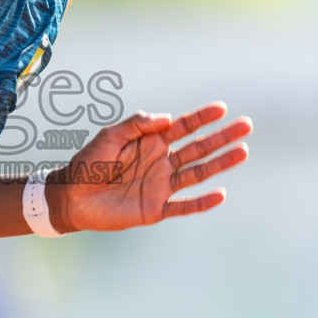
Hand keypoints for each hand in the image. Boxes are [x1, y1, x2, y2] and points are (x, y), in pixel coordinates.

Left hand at [51, 102, 250, 232]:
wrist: (72, 197)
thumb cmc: (88, 163)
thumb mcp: (109, 137)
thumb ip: (137, 125)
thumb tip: (168, 119)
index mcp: (151, 142)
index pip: (183, 127)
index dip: (202, 118)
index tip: (222, 108)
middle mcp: (162, 162)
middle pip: (198, 148)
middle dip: (222, 137)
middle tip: (246, 126)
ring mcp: (161, 186)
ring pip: (198, 173)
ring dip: (220, 163)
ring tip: (243, 152)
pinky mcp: (156, 209)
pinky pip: (183, 206)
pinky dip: (202, 202)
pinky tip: (220, 195)